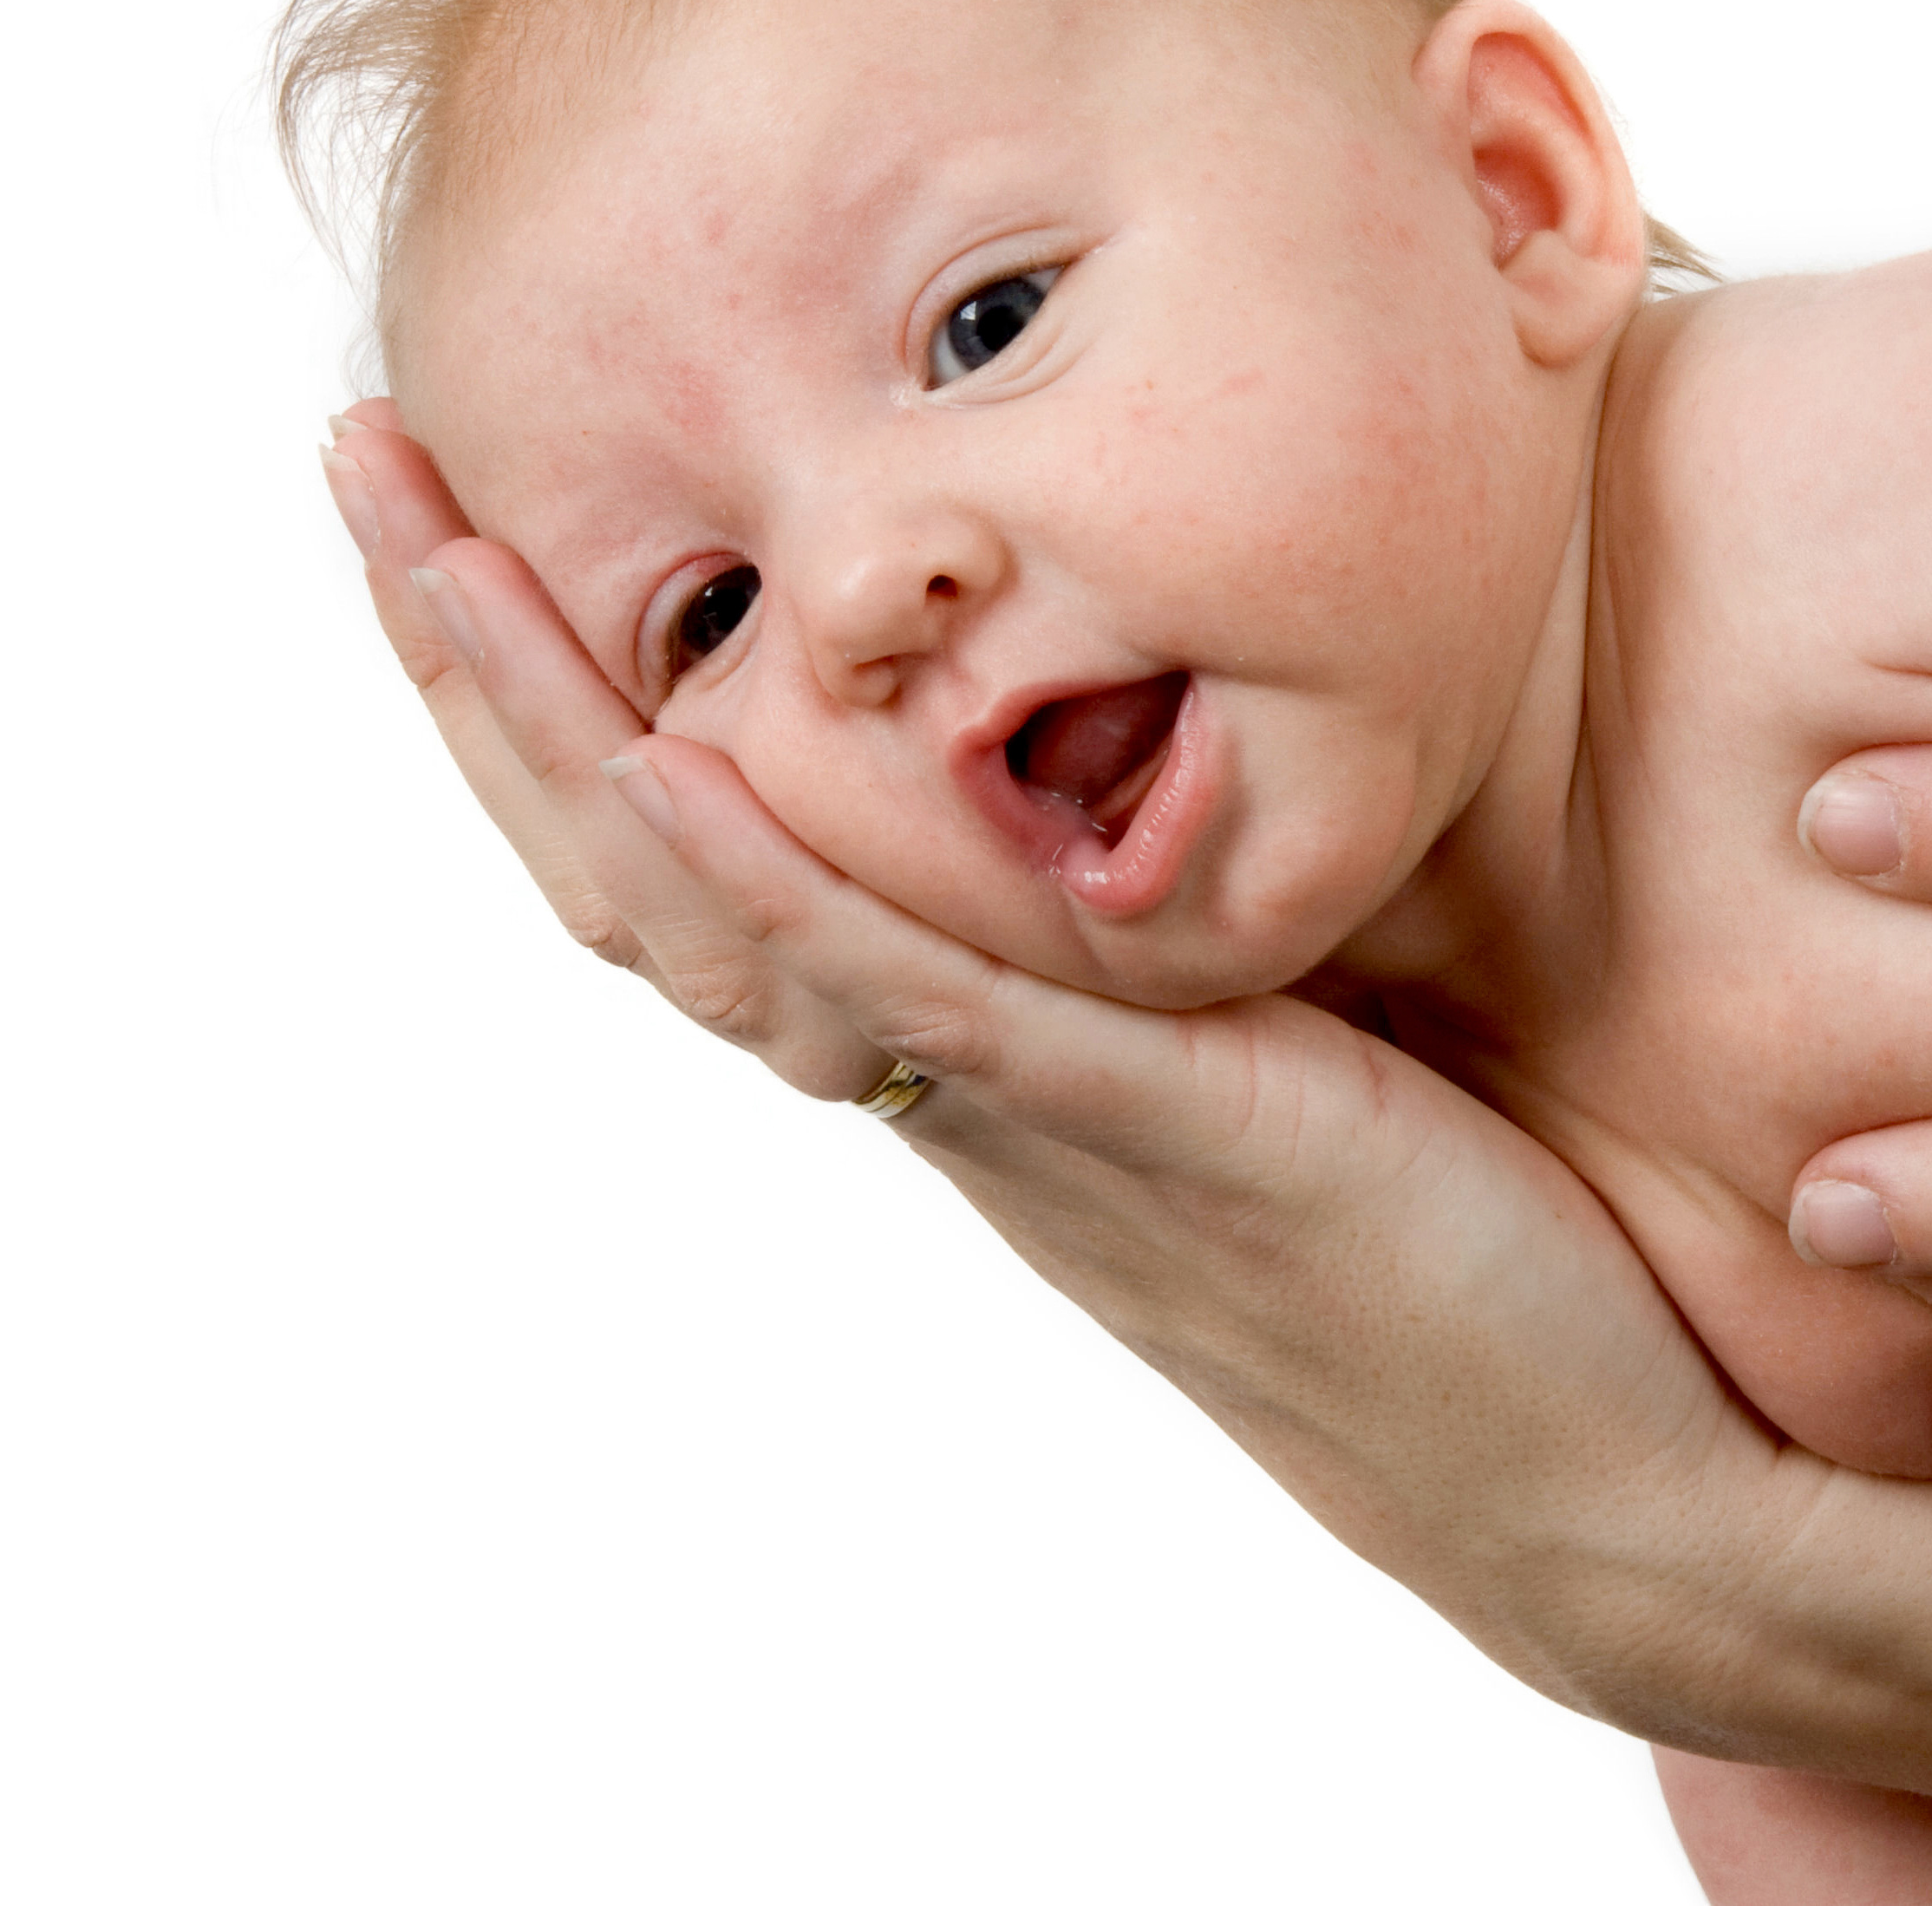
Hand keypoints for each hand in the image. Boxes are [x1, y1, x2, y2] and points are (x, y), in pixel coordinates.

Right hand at [320, 412, 1787, 1702]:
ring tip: (441, 557)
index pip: (698, 852)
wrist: (1565, 1468)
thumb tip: (1125, 763)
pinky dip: (787, 890)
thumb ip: (1151, 927)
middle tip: (365, 466)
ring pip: (734, 918)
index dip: (556, 691)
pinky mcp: (1152, 1132)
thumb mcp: (1260, 1030)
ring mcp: (1029, 1111)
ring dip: (568, 732)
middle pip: (645, 863)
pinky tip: (678, 767)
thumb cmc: (1437, 1239)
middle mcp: (945, 1079)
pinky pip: (927, 1001)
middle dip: (491, 668)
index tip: (458, 514)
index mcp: (961, 1044)